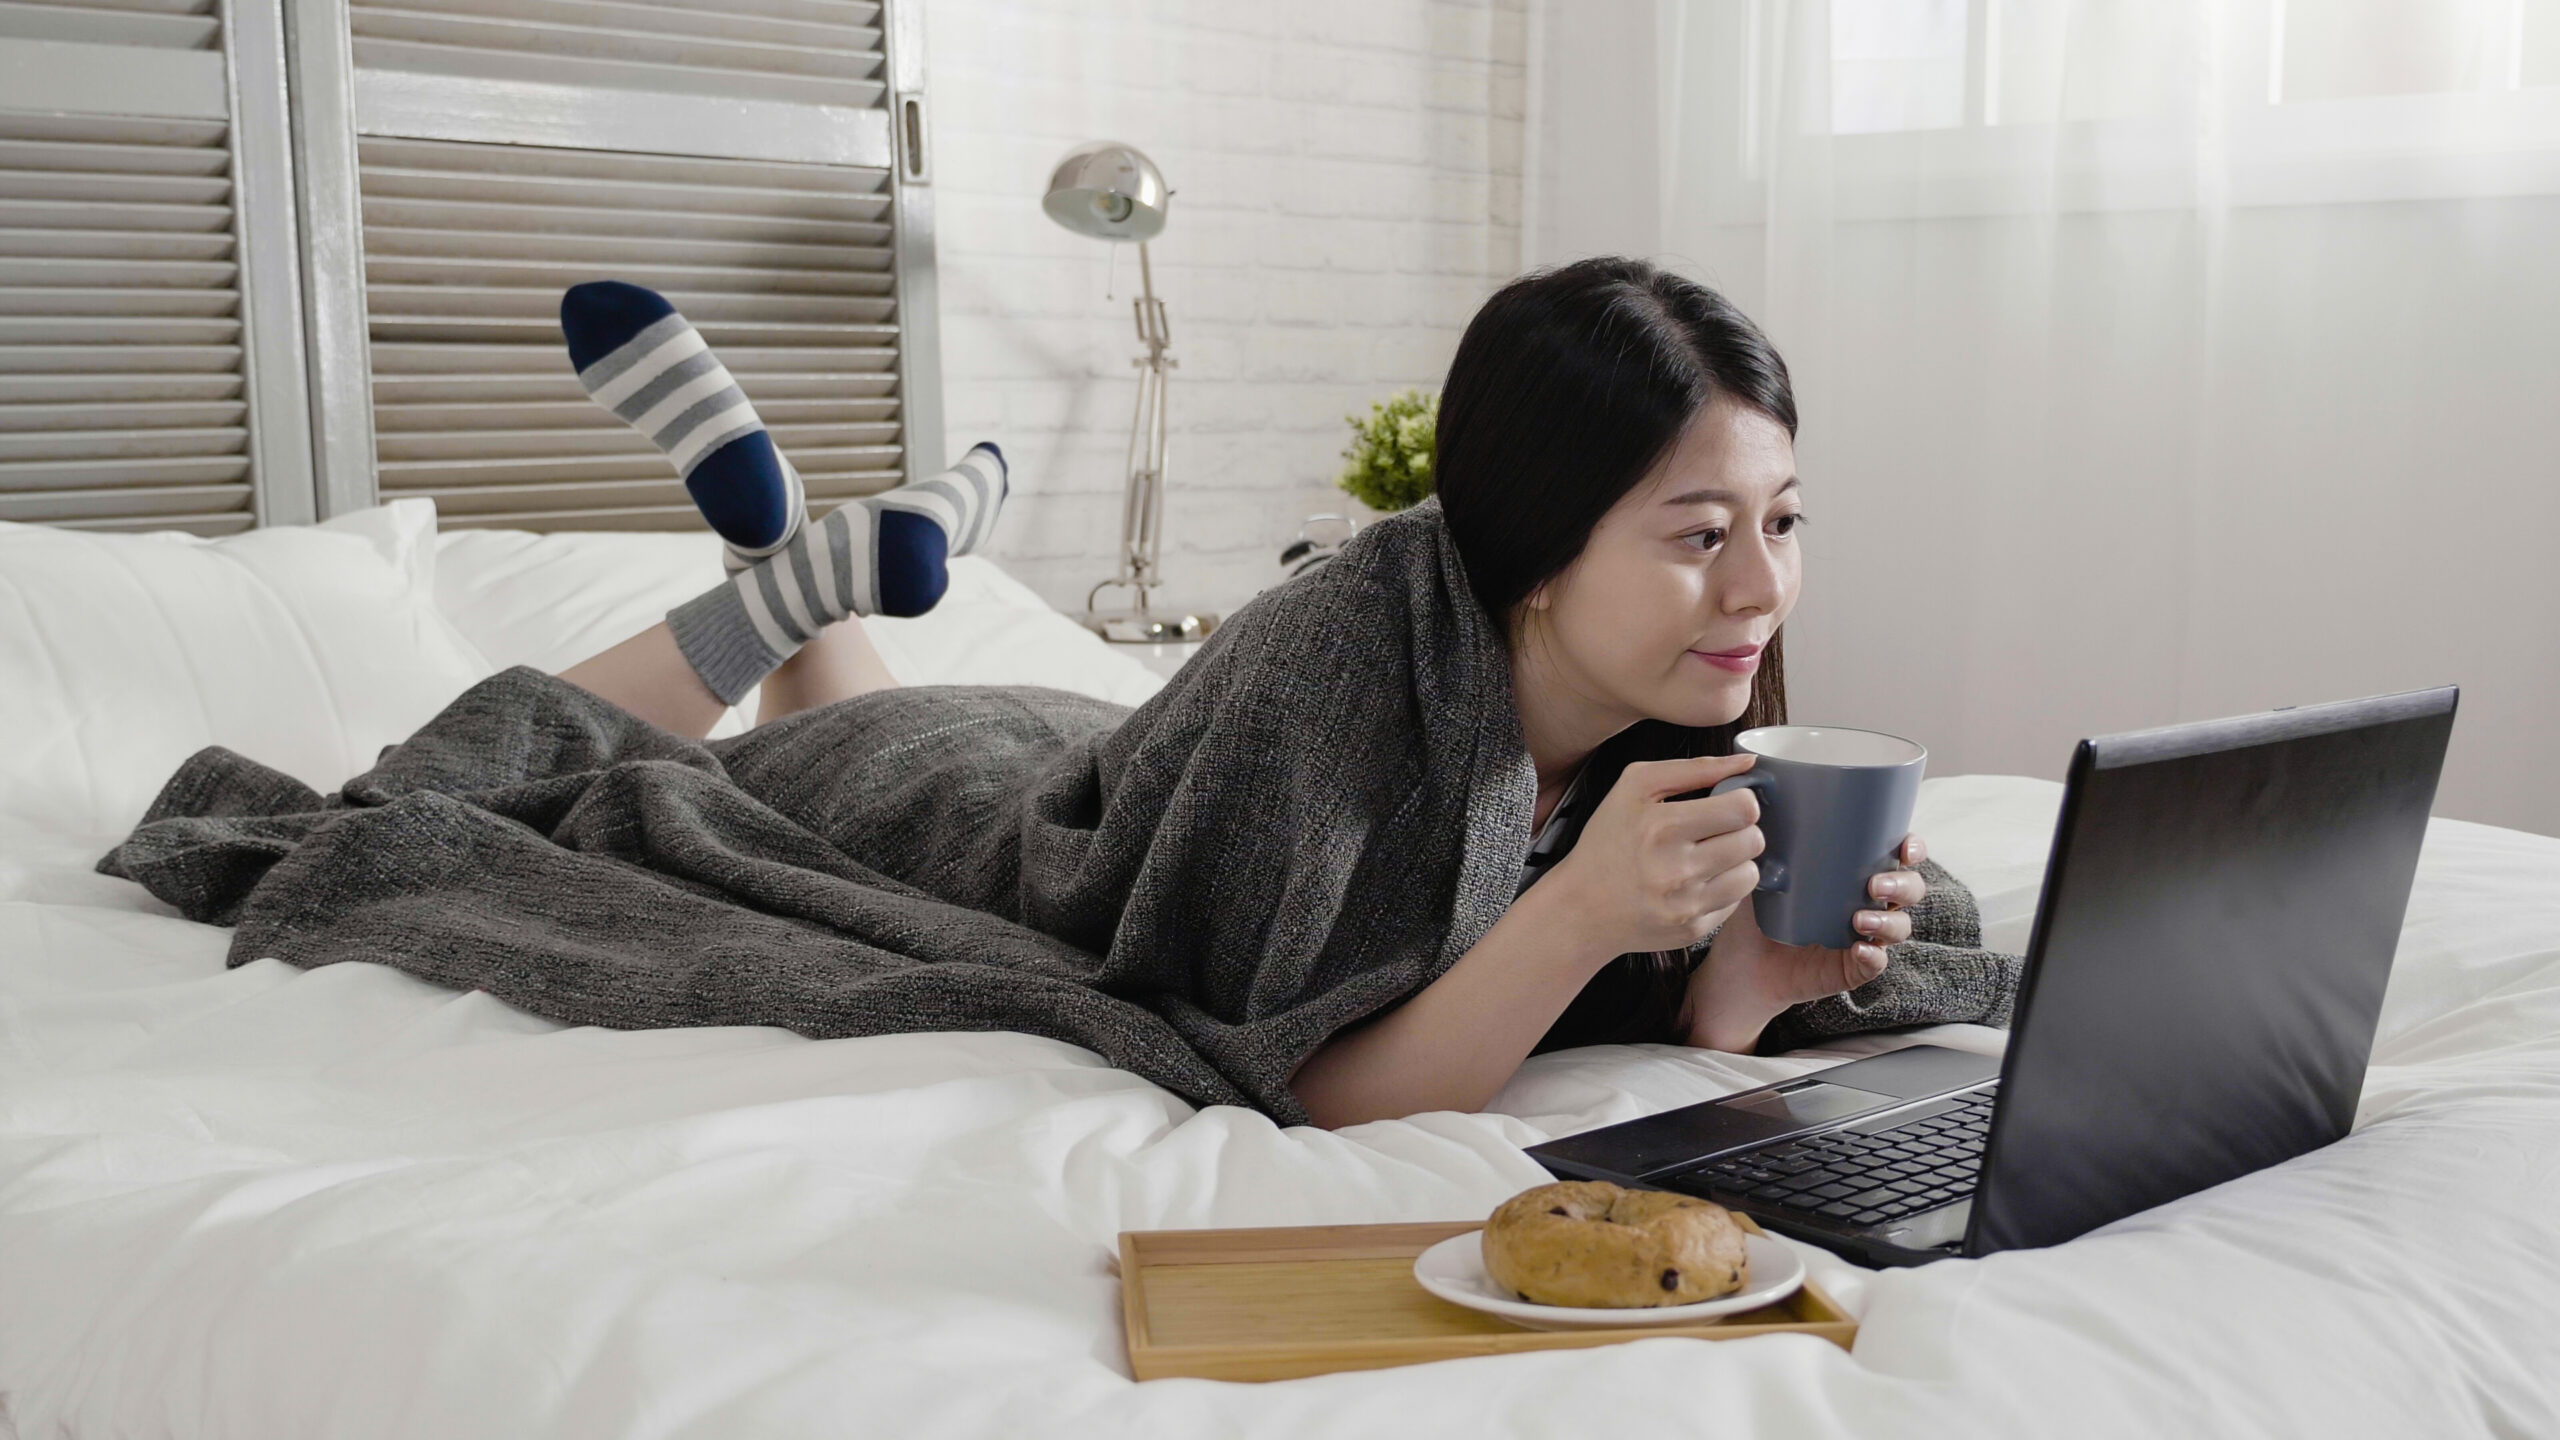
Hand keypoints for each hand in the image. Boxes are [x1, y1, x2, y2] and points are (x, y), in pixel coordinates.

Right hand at [1539, 753, 1766, 959]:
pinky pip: (1736, 902)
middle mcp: (1676, 869)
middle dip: (1740, 831)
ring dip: (1736, 862)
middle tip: (1716, 831)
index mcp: (1663, 826)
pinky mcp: (1693, 929)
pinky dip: (1722, 890)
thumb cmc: (1607, 841)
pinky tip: (1695, 883)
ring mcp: (1686, 904)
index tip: (1726, 805)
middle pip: (1753, 840)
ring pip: (1751, 874)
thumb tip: (1748, 762)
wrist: (1581, 907)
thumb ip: (1694, 768)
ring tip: (1708, 858)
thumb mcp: (1635, 786)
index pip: (1743, 808)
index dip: (1740, 801)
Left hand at [1681, 835, 1931, 1052]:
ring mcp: (1864, 937)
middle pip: (1910, 889)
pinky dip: (1873, 957)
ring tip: (1859, 920)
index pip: (1900, 855)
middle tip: (1874, 884)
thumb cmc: (1758, 909)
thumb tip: (1757, 792)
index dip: (1913, 848)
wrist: (1740, 963)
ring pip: (1899, 927)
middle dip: (1902, 884)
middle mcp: (1868, 902)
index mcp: (1856, 872)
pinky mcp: (1852, 968)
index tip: (1905, 846)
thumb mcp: (1763, 869)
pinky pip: (1875, 964)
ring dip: (1888, 921)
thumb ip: (1768, 837)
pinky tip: (1860, 950)